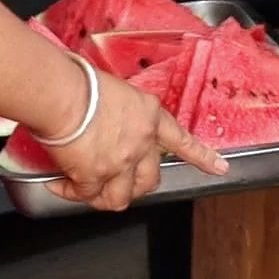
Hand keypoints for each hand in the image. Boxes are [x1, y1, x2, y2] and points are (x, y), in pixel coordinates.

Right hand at [40, 72, 228, 211]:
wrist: (62, 93)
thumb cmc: (79, 81)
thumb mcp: (114, 89)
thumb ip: (119, 109)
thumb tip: (101, 115)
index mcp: (148, 115)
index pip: (181, 140)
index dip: (202, 157)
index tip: (219, 168)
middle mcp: (141, 142)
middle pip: (150, 179)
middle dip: (138, 185)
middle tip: (123, 183)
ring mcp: (120, 163)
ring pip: (120, 197)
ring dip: (105, 196)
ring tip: (89, 190)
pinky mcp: (95, 177)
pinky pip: (86, 195)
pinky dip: (71, 193)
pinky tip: (59, 185)